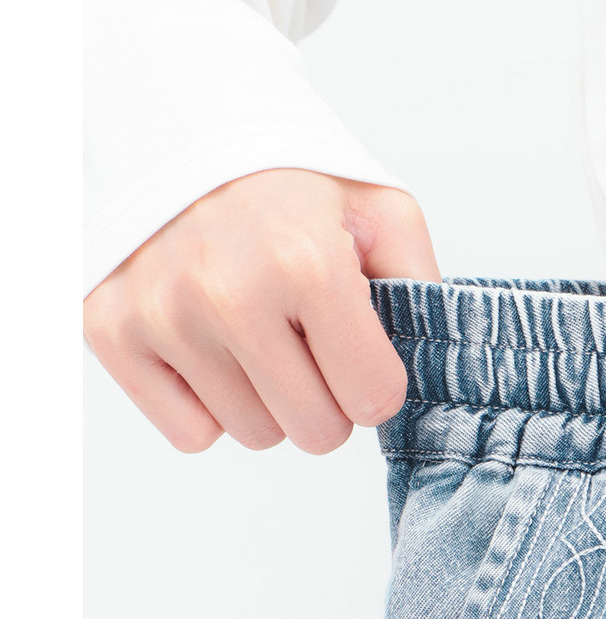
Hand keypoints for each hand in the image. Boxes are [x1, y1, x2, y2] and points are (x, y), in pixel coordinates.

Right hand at [82, 168, 439, 452]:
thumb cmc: (291, 182)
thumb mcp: (382, 213)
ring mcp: (161, 315)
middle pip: (315, 432)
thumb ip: (421, 290)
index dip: (377, 382)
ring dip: (270, 402)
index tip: (361, 349)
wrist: (185, 131)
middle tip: (313, 347)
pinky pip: (191, 433)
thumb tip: (431, 370)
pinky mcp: (111, 331)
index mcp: (305, 262)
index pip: (373, 400)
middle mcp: (226, 294)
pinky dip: (211, 405)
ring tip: (262, 336)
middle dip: (328, 400)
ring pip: (254, 436)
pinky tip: (216, 349)